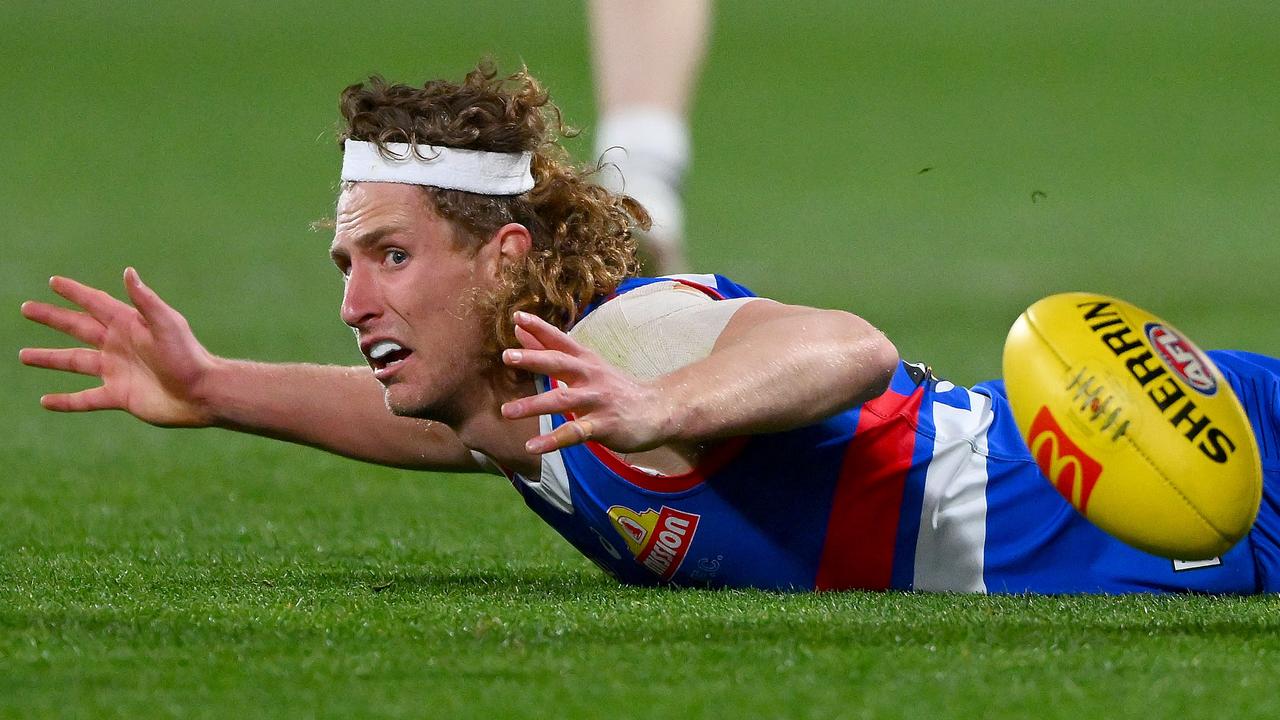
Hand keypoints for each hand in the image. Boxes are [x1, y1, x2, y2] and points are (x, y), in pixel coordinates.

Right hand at [20, 268, 218, 426]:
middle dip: (53, 317)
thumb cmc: (188, 356)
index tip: (54, 281)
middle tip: (26, 308)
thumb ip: (146, 301)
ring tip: (23, 355)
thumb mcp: (167, 324)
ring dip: (50, 358)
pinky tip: (45, 402)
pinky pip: (85, 398)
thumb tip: (128, 272)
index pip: (95, 303)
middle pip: (78, 327)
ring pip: (75, 361)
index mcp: (129, 324)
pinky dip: (65, 401)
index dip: (75, 292)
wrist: (202, 393)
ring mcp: (117, 370)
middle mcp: (119, 345)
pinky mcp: (119, 395)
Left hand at [499, 311, 676, 454]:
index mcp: (585, 360)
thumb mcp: (586, 365)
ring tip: (506, 411)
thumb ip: (550, 349)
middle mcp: (590, 376)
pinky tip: (532, 447)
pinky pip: (574, 433)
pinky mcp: (603, 425)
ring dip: (533, 405)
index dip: (540, 328)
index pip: (560, 340)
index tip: (517, 316)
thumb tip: (520, 330)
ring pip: (562, 401)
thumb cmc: (613, 387)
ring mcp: (597, 401)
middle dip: (534, 359)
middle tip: (506, 356)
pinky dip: (552, 441)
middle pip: (560, 364)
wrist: (657, 410)